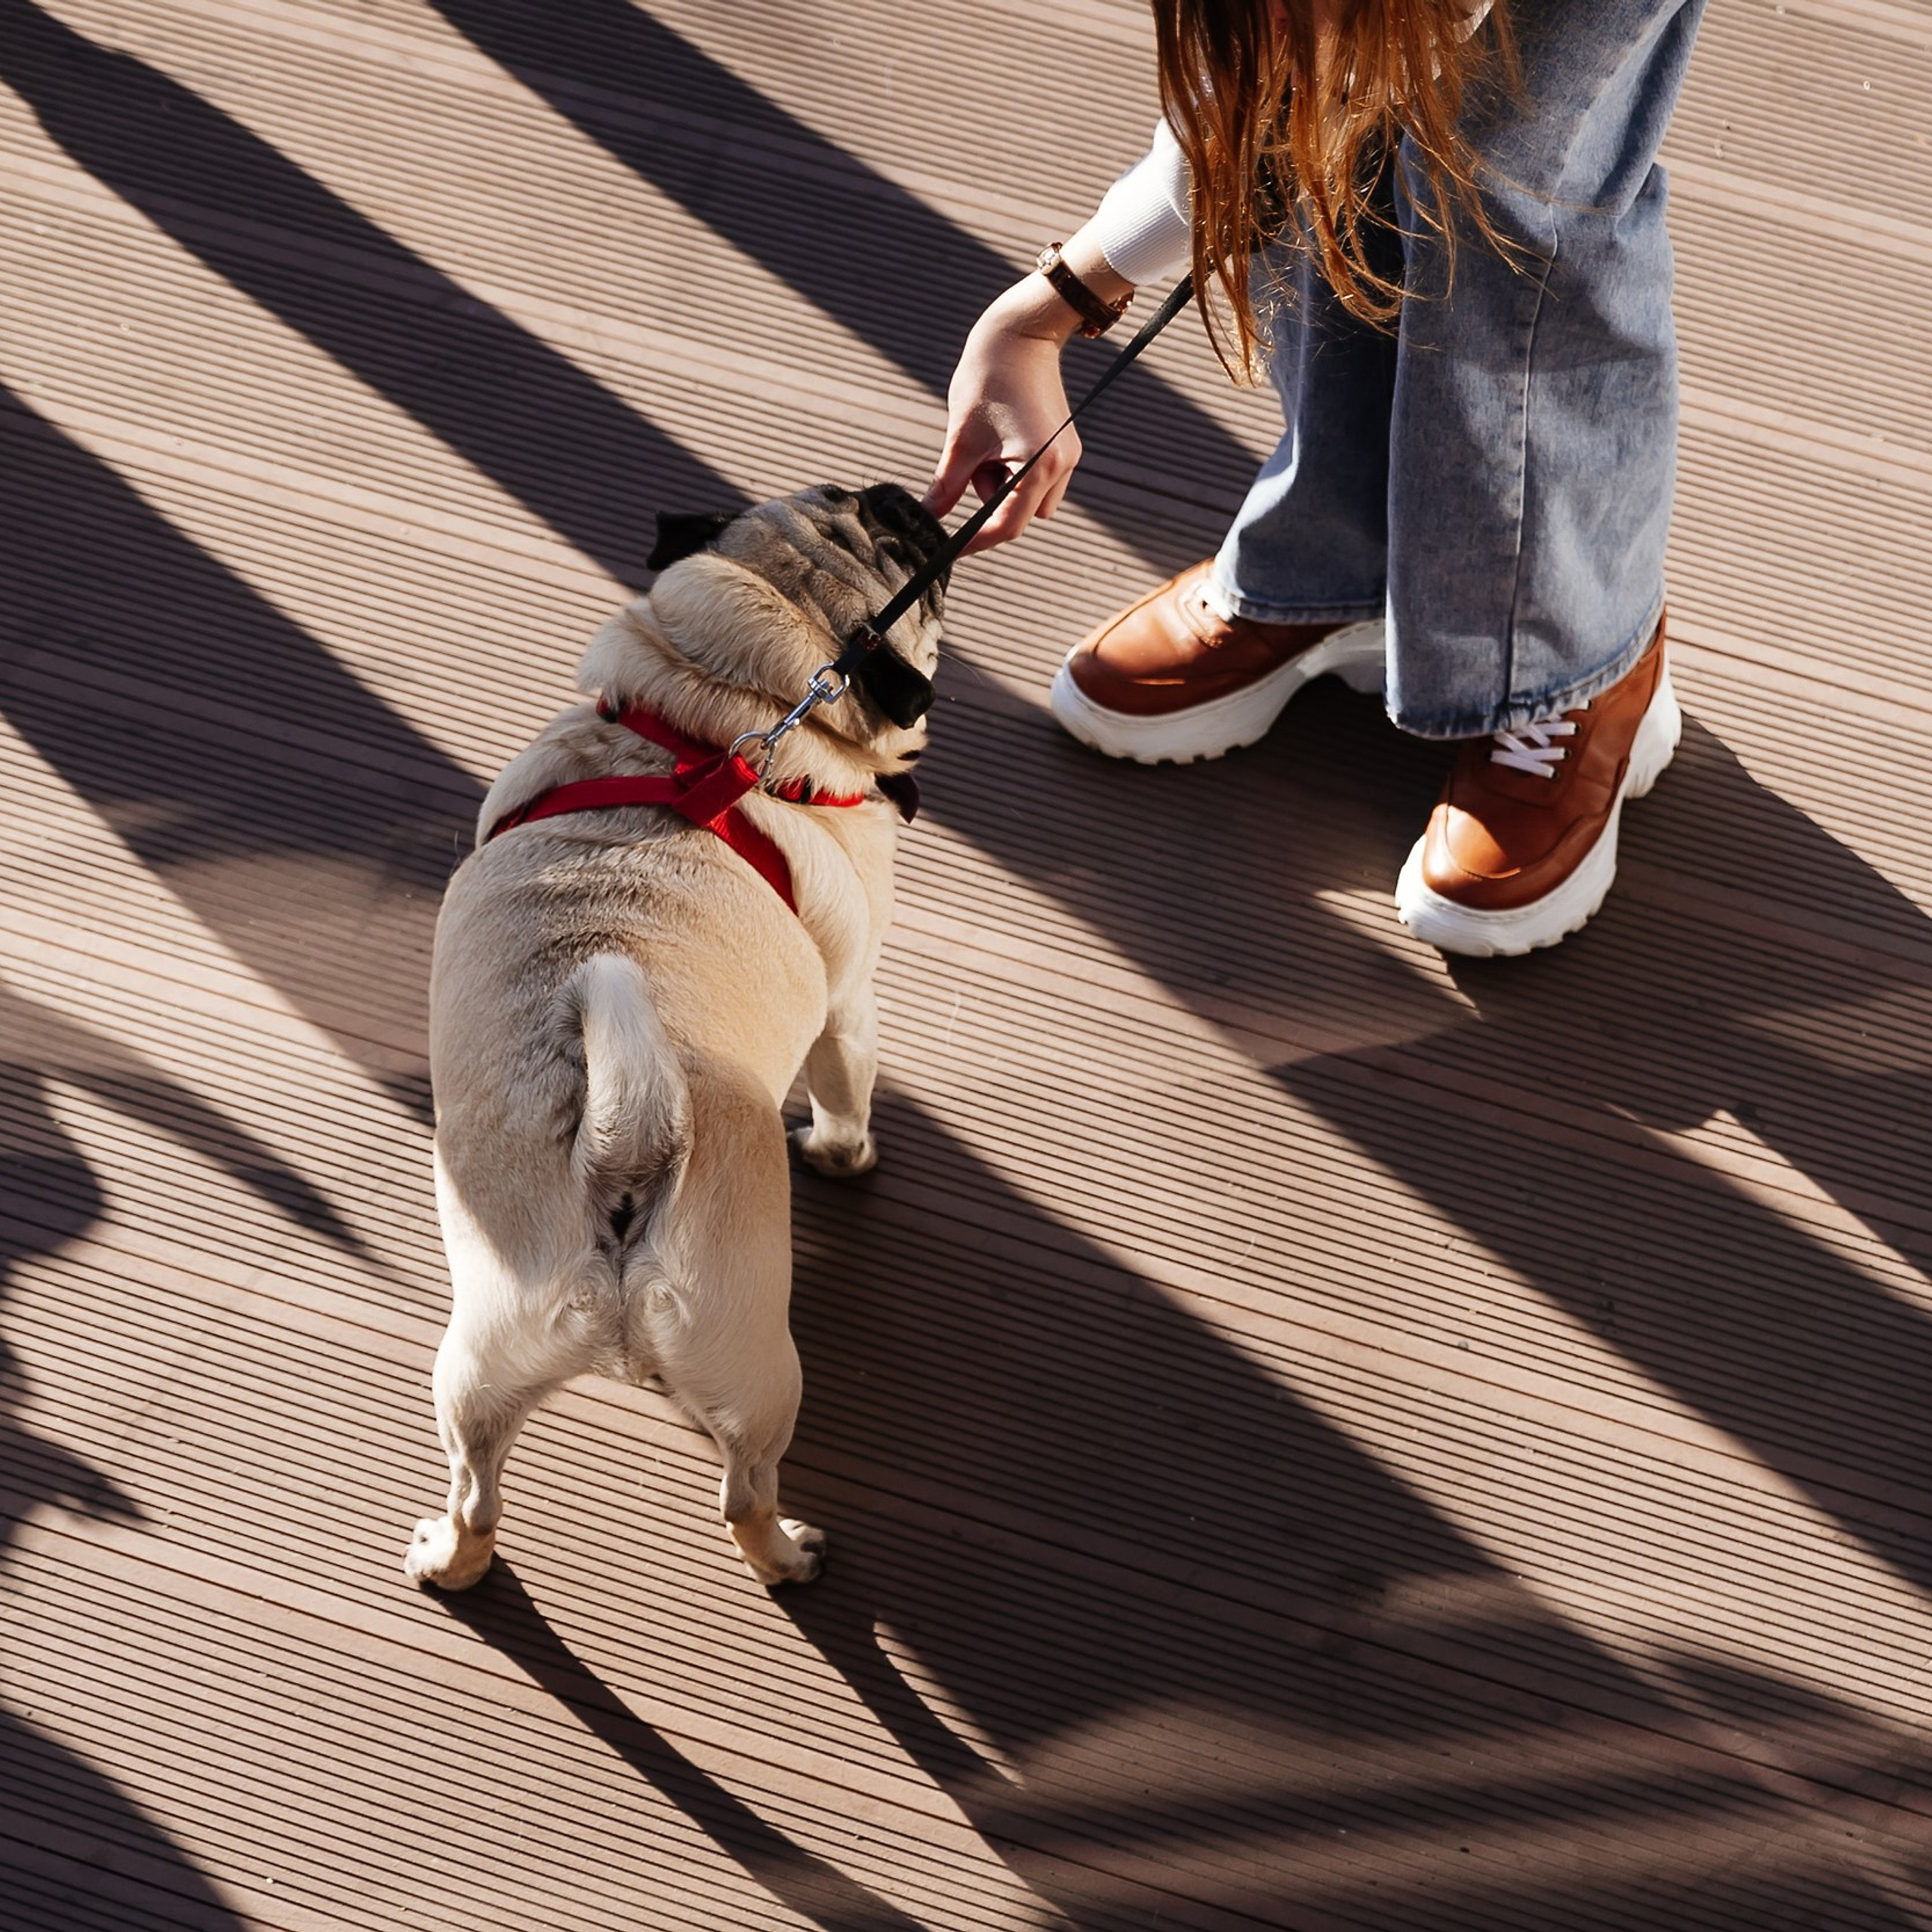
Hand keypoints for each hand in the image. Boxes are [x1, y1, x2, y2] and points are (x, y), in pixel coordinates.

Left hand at [924, 236, 1132, 552]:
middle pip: (1020, 516)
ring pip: (1028, 500)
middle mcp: (1061, 466)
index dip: (975, 541)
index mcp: (1039, 465)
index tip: (950, 548)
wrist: (1021, 334)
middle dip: (990, 501)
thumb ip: (946, 485)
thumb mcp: (961, 437)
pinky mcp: (1064, 447)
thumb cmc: (988, 378)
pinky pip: (1035, 479)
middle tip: (972, 463)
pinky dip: (1013, 471)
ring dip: (1001, 486)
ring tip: (988, 444)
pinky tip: (1001, 438)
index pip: (1007, 526)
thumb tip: (929, 519)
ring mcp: (1067, 457)